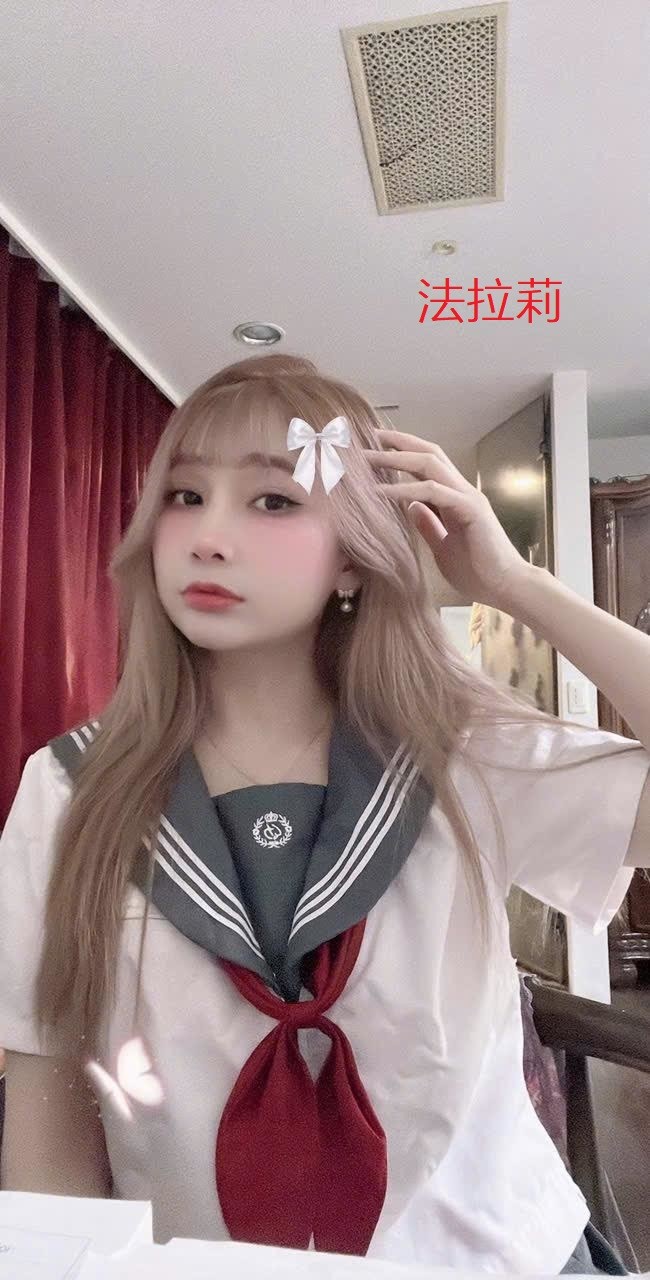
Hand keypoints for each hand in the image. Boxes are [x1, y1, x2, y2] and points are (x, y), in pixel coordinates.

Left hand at [365, 428, 533, 608]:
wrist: (505, 587)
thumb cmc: (477, 571)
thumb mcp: (442, 547)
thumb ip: (428, 525)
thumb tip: (410, 506)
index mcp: (455, 497)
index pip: (426, 465)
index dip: (401, 451)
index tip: (373, 446)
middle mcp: (461, 490)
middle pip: (428, 453)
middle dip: (397, 442)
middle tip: (367, 436)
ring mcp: (467, 497)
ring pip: (431, 464)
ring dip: (397, 458)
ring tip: (368, 458)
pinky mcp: (471, 509)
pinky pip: (434, 491)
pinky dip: (406, 488)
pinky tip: (382, 491)